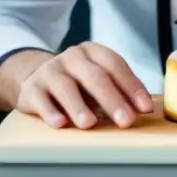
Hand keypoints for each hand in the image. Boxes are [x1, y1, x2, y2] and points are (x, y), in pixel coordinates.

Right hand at [15, 42, 153, 128]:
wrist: (35, 77)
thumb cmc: (77, 83)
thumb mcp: (98, 79)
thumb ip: (119, 90)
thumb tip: (145, 110)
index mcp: (93, 52)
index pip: (116, 66)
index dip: (132, 86)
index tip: (145, 108)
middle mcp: (72, 57)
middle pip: (95, 77)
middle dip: (112, 100)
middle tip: (125, 121)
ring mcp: (50, 71)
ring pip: (65, 87)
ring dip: (79, 106)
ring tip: (89, 124)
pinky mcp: (31, 88)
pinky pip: (41, 100)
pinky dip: (50, 112)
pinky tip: (60, 124)